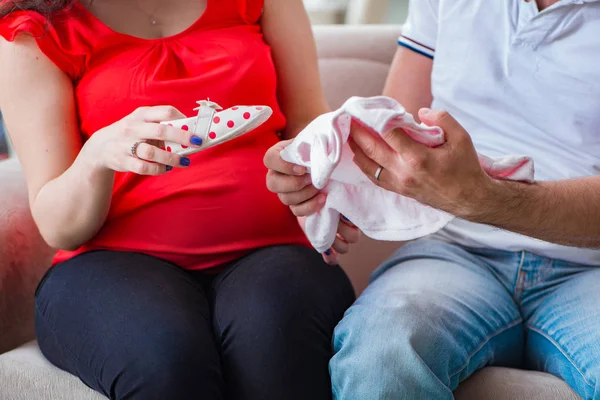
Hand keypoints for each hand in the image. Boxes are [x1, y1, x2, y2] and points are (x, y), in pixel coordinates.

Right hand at [81, 106, 203, 174]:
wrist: (101, 146)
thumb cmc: (131, 133)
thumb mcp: (142, 122)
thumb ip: (162, 125)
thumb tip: (190, 134)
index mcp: (142, 114)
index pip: (166, 112)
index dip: (183, 119)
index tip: (195, 127)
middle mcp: (134, 127)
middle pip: (161, 131)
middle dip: (182, 137)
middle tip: (197, 143)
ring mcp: (126, 144)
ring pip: (152, 152)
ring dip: (171, 158)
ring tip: (185, 161)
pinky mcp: (123, 161)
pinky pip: (143, 167)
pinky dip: (158, 169)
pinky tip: (166, 168)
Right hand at [265, 140, 360, 263]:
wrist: (324, 162)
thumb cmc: (317, 148)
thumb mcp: (315, 140)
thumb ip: (314, 140)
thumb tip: (326, 139)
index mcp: (277, 155)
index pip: (269, 160)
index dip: (283, 166)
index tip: (302, 168)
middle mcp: (276, 174)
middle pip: (272, 184)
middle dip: (294, 184)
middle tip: (311, 179)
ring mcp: (283, 191)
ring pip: (285, 199)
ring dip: (304, 195)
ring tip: (320, 187)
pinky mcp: (294, 204)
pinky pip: (296, 211)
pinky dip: (310, 207)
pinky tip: (322, 198)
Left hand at [349, 109, 493, 218]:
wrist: (469, 199)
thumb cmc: (466, 167)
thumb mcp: (462, 137)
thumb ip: (442, 119)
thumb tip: (420, 112)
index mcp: (418, 158)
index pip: (389, 134)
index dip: (376, 120)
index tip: (367, 109)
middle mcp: (404, 172)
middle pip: (372, 149)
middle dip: (358, 133)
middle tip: (348, 119)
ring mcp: (399, 184)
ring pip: (369, 166)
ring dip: (356, 150)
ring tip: (348, 136)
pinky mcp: (399, 190)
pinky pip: (375, 178)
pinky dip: (364, 166)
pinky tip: (359, 156)